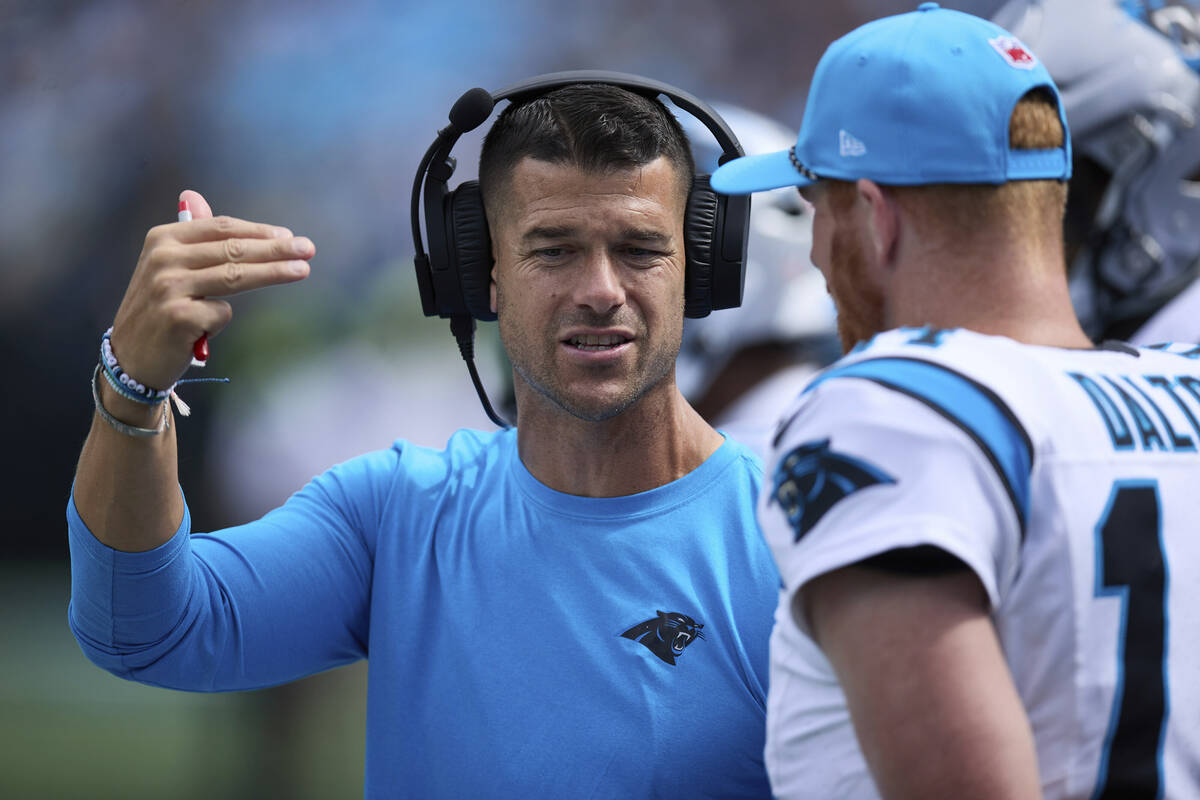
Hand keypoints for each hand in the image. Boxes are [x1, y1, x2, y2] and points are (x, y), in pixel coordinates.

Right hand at [109, 189, 313, 389]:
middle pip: (233, 249)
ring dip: (275, 273)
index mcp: (162, 239)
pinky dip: (223, 320)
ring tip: (303, 270)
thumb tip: (193, 195)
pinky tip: (206, 330)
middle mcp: (164, 259)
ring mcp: (169, 287)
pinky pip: (223, 313)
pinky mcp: (178, 317)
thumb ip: (188, 236)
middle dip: (276, 249)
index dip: (259, 231)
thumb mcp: (167, 266)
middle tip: (308, 248)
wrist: (130, 358)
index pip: (221, 228)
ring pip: (235, 276)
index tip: (289, 235)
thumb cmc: (158, 309)